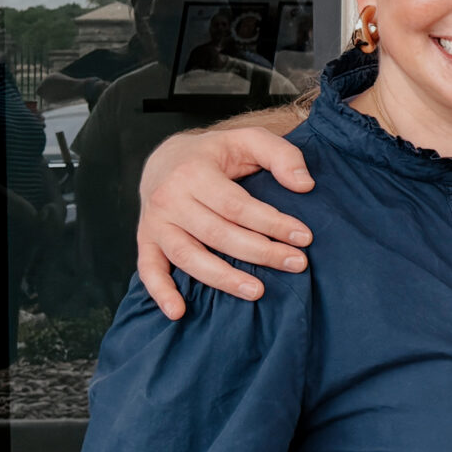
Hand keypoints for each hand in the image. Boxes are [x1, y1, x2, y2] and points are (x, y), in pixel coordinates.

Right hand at [135, 124, 315, 316]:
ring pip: (188, 256)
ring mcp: (155, 223)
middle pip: (218, 233)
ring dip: (222, 278)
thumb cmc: (216, 153)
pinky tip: (179, 312)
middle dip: (260, 252)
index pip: (238, 206)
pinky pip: (148, 269)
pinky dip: (160, 292)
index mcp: (194, 173)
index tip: (304, 238)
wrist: (166, 158)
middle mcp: (169, 199)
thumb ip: (282, 155)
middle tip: (296, 264)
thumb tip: (305, 185)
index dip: (272, 223)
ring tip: (257, 291)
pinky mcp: (146, 241)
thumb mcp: (249, 139)